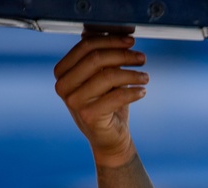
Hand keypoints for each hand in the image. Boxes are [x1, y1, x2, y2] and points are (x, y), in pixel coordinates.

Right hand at [53, 32, 148, 166]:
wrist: (109, 138)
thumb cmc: (106, 105)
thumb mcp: (102, 77)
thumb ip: (101, 56)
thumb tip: (109, 30)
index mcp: (62, 72)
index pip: (85, 46)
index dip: (110, 40)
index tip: (130, 42)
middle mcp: (63, 86)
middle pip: (96, 59)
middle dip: (123, 55)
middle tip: (142, 58)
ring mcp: (73, 102)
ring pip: (107, 76)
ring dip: (131, 74)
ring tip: (145, 76)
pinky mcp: (89, 115)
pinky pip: (116, 96)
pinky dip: (133, 91)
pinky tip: (142, 91)